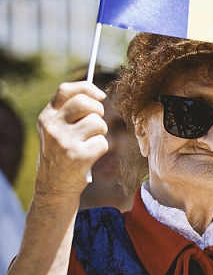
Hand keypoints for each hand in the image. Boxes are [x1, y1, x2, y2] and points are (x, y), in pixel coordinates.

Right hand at [34, 81, 108, 202]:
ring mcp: (64, 141)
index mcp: (46, 117)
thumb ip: (70, 111)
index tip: (100, 95)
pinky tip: (90, 155)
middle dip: (98, 111)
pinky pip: (103, 143)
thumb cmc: (62, 153)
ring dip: (101, 132)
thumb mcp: (56, 130)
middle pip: (85, 103)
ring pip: (97, 123)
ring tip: (90, 142)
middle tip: (96, 123)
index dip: (87, 88)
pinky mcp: (78, 156)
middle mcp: (52, 126)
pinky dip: (101, 148)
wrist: (54, 186)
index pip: (65, 90)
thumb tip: (99, 94)